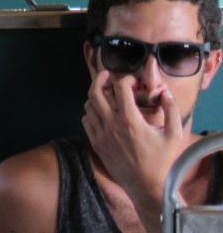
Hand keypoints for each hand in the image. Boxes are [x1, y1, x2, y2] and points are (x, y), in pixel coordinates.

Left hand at [83, 70, 184, 231]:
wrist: (147, 185)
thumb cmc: (162, 160)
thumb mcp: (174, 134)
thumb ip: (172, 110)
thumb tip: (164, 93)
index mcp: (130, 120)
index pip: (120, 88)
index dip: (126, 79)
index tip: (132, 81)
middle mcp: (111, 125)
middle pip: (95, 92)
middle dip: (100, 79)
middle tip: (107, 75)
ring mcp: (101, 134)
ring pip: (88, 105)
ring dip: (95, 96)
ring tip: (105, 94)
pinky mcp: (96, 143)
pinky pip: (86, 120)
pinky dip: (92, 112)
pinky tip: (102, 113)